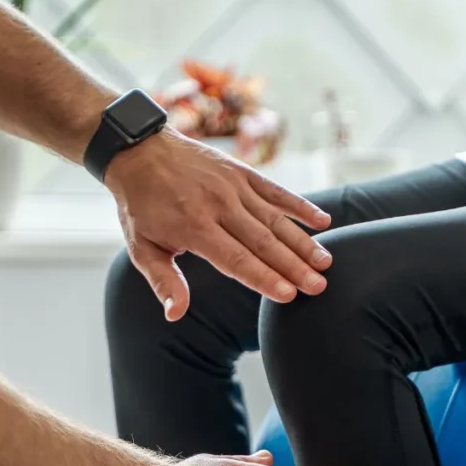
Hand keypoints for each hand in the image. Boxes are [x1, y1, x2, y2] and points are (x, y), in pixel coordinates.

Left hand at [105, 128, 333, 320]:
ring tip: (326, 262)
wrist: (139, 151)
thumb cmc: (141, 207)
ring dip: (303, 242)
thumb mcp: (142, 248)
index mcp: (194, 228)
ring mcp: (233, 186)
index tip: (288, 295)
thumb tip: (175, 314)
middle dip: (294, 266)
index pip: (236, 259)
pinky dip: (300, 206)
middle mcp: (218, 205)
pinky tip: (323, 221)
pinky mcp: (242, 172)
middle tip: (319, 287)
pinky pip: (276, 191)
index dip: (264, 278)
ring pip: (275, 219)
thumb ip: (164, 281)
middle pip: (263, 242)